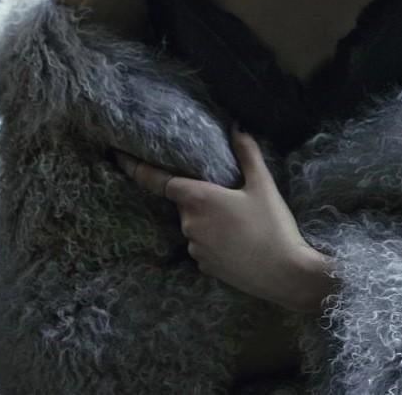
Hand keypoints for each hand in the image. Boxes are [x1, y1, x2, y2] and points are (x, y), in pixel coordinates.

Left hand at [112, 123, 318, 310]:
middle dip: (201, 195)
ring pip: (195, 223)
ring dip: (209, 217)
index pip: (157, 180)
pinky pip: (203, 243)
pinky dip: (216, 237)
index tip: (116, 155)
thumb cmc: (273, 225)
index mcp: (198, 199)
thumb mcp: (263, 184)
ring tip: (242, 219)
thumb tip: (237, 127)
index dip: (135, 167)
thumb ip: (247, 153)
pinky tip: (240, 238)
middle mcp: (189, 224)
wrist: (285, 274)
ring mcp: (195, 248)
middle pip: (185, 201)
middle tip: (230, 194)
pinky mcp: (205, 267)